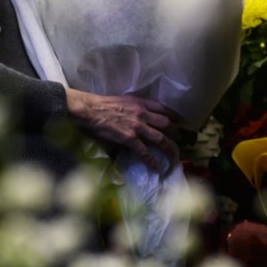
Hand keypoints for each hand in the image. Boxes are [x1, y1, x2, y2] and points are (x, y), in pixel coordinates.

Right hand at [65, 88, 181, 170]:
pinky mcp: (129, 138)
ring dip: (169, 147)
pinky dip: (152, 160)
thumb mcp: (123, 100)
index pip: (163, 108)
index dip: (173, 115)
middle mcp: (142, 113)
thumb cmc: (101, 105)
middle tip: (178, 139)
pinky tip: (156, 166)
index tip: (178, 121)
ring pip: (160, 138)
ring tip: (174, 154)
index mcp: (140, 102)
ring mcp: (137, 126)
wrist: (89, 110)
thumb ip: (135, 107)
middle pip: (166, 123)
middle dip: (175, 132)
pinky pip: (144, 151)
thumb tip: (141, 117)